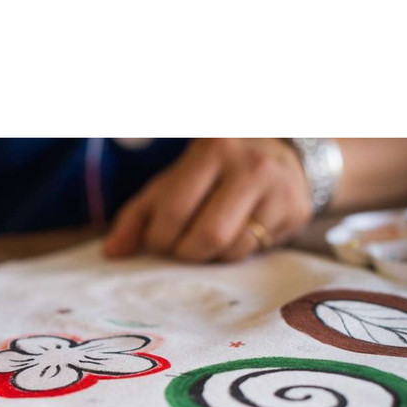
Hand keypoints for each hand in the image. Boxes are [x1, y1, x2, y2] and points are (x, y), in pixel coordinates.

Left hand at [103, 138, 311, 262]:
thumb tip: (111, 252)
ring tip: (207, 239)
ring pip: (231, 248)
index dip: (159, 238)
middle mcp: (249, 164)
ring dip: (209, 256)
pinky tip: (234, 235)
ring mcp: (277, 187)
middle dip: (185, 251)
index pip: (174, 211)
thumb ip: (138, 215)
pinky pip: (253, 251)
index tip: (159, 238)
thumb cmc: (215, 172)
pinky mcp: (295, 210)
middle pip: (206, 236)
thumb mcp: (174, 182)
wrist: (284, 155)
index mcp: (211, 149)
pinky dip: (233, 253)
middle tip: (182, 246)